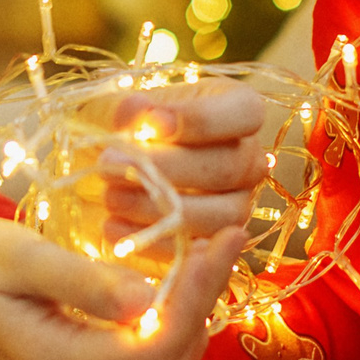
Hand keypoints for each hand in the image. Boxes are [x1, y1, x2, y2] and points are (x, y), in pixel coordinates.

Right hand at [0, 217, 247, 359]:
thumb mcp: (20, 258)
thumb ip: (84, 282)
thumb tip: (150, 300)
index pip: (156, 346)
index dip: (198, 297)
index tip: (219, 240)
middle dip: (206, 302)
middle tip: (225, 238)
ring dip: (195, 315)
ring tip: (211, 254)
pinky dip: (173, 323)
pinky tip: (180, 279)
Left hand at [83, 77, 264, 245]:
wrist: (110, 170)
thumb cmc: (122, 127)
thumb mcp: (114, 107)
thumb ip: (124, 107)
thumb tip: (137, 109)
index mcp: (237, 110)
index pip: (244, 112)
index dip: (202, 119)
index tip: (152, 123)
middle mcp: (248, 158)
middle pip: (230, 167)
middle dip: (168, 168)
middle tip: (114, 163)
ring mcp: (238, 203)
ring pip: (221, 214)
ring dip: (162, 208)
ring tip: (112, 197)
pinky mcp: (217, 243)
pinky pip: (201, 251)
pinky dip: (155, 241)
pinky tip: (113, 226)